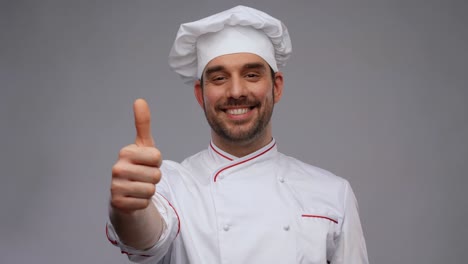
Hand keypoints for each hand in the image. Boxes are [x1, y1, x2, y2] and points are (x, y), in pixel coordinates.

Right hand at [110, 99, 161, 213]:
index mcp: (125, 152)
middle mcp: (117, 168)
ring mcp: (115, 186)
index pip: (157, 157)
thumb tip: (139, 100)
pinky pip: (144, 203)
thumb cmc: (138, 166)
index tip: (147, 163)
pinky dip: (143, 202)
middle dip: (155, 178)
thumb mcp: (143, 145)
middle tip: (144, 177)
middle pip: (156, 175)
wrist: (126, 193)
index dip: (157, 162)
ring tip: (139, 186)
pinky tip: (134, 197)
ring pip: (151, 190)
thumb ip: (142, 124)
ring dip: (149, 190)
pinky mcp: (118, 203)